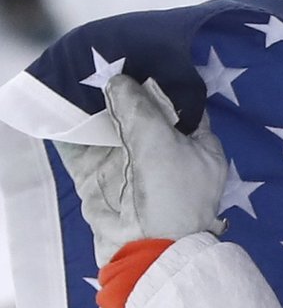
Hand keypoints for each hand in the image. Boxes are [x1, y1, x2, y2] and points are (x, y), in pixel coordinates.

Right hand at [54, 74, 226, 264]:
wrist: (145, 249)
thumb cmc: (169, 194)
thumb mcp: (161, 140)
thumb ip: (140, 106)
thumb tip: (119, 80)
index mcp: (199, 148)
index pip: (183, 107)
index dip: (163, 83)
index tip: (141, 58)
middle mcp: (167, 155)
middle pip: (141, 113)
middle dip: (122, 90)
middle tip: (102, 60)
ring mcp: (132, 166)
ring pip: (109, 126)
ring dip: (93, 105)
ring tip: (78, 74)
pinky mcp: (101, 177)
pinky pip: (81, 146)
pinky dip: (70, 127)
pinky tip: (58, 104)